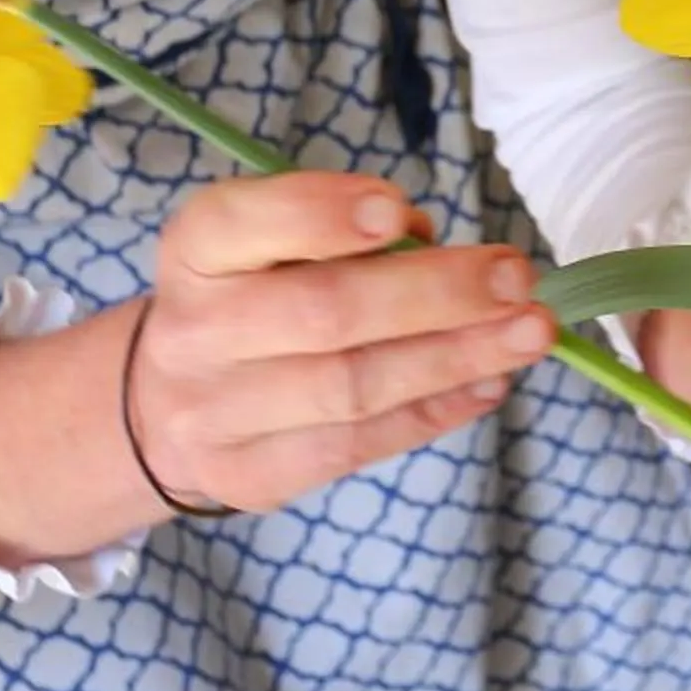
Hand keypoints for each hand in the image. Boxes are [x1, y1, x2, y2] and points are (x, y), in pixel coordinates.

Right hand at [130, 171, 557, 513]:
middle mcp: (195, 332)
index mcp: (195, 253)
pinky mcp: (252, 478)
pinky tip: (489, 382)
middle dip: (433, 293)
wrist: (160, 407)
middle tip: (515, 278)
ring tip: (530, 333)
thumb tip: (428, 242)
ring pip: (352, 388)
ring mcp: (216, 415)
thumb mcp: (266, 244)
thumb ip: (338, 231)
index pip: (242, 224)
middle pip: (321, 314)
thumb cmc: (247, 298)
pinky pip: (357, 446)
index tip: (398, 211)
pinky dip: (435, 411)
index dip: (320, 216)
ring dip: (456, 357)